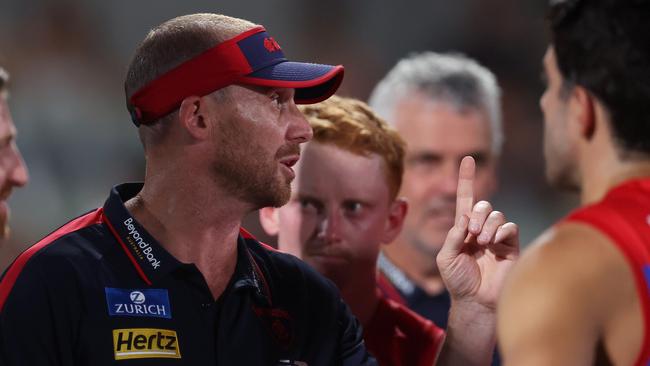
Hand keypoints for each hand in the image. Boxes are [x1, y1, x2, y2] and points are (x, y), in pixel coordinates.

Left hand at [436, 156, 518, 308]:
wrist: (475, 302)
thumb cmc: (458, 281)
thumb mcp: (445, 256)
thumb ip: (452, 235)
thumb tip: (466, 219)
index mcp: (464, 229)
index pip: (466, 199)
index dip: (466, 179)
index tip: (467, 158)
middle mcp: (482, 229)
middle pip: (484, 205)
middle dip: (477, 215)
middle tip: (473, 234)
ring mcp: (498, 237)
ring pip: (497, 215)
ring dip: (488, 226)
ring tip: (482, 243)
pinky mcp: (512, 246)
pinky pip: (510, 227)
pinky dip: (501, 232)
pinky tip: (494, 244)